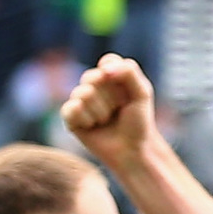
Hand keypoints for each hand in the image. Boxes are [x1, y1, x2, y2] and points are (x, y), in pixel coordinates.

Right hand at [59, 53, 159, 172]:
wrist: (133, 151)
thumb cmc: (139, 123)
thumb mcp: (142, 94)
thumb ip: (129, 73)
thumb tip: (104, 68)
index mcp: (111, 77)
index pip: (108, 62)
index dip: (117, 76)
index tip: (127, 92)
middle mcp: (93, 85)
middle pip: (93, 77)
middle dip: (110, 96)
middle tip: (119, 110)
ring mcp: (80, 100)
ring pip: (83, 93)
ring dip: (101, 111)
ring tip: (107, 120)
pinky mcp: (70, 117)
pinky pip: (72, 108)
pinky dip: (87, 119)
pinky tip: (94, 126)